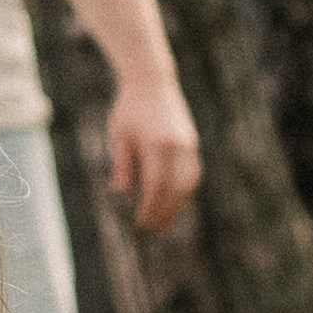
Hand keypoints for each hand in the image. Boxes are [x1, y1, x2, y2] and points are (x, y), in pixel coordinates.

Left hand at [107, 71, 199, 232]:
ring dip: (178, 205)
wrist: (152, 82)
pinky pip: (193, 174)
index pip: (155, 185)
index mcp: (157, 145)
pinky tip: (175, 202)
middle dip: (166, 212)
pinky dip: (185, 191)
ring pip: (189, 184)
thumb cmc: (129, 108)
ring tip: (165, 222)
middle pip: (176, 189)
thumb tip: (121, 191)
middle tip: (154, 230)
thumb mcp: (119, 134)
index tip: (141, 223)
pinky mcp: (192, 144)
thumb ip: (122, 162)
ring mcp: (189, 145)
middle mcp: (178, 147)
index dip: (150, 207)